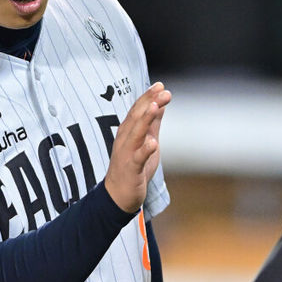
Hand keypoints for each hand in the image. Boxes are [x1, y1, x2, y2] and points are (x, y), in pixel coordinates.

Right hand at [104, 82, 170, 212]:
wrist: (118, 195)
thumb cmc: (133, 167)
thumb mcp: (146, 141)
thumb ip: (152, 124)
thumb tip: (159, 104)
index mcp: (129, 131)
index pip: (138, 110)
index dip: (148, 97)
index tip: (160, 85)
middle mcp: (125, 139)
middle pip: (136, 117)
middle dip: (149, 102)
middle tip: (163, 91)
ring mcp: (127, 153)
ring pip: (136, 134)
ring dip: (145, 119)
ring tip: (155, 107)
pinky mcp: (131, 168)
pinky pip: (138, 158)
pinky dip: (145, 150)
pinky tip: (153, 144)